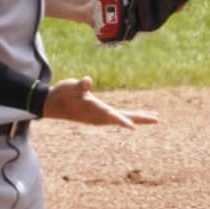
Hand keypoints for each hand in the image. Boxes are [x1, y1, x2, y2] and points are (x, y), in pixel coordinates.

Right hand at [42, 77, 158, 127]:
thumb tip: (87, 81)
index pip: (111, 116)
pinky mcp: (98, 116)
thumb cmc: (62, 94)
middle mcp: (99, 116)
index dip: (121, 121)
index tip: (133, 127)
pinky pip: (117, 117)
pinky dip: (128, 117)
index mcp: (94, 110)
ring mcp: (99, 117)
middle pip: (124, 118)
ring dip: (137, 118)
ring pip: (122, 118)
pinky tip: (133, 118)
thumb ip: (80, 86)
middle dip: (140, 118)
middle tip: (157, 119)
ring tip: (153, 117)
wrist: (52, 105)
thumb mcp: (70, 87)